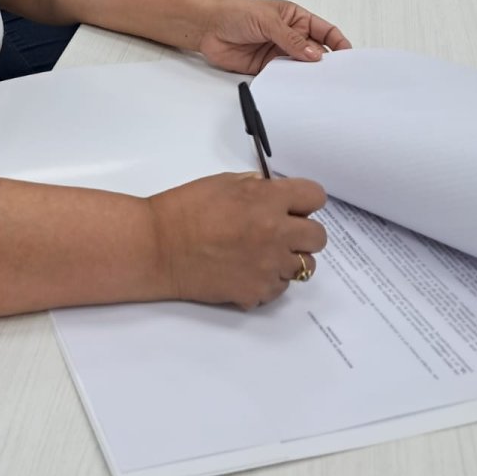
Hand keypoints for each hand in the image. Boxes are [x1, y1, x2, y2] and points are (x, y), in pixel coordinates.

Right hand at [148, 172, 326, 308]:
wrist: (158, 247)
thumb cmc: (183, 210)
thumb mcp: (222, 183)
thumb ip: (255, 187)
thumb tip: (272, 193)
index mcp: (268, 200)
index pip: (315, 196)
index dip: (304, 200)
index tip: (294, 206)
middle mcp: (276, 233)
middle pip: (318, 237)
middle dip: (303, 232)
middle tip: (281, 233)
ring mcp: (269, 266)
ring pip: (304, 267)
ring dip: (288, 259)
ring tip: (263, 255)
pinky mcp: (257, 292)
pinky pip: (280, 289)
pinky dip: (268, 282)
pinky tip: (247, 272)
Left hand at [191, 0, 350, 73]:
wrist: (207, 26)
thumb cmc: (235, 12)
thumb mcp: (268, 20)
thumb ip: (291, 39)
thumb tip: (315, 55)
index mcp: (296, 18)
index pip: (325, 31)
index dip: (338, 43)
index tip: (348, 56)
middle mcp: (290, 36)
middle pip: (316, 52)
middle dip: (325, 63)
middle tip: (334, 76)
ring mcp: (278, 52)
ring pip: (300, 67)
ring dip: (307, 75)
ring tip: (318, 85)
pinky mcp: (265, 67)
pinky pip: (283, 77)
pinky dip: (290, 83)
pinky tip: (295, 88)